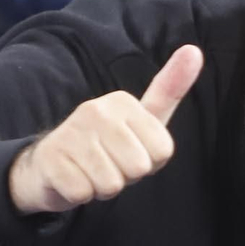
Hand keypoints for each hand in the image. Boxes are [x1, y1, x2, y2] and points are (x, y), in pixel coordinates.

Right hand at [8, 44, 204, 214]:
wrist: (50, 165)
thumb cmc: (107, 146)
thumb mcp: (144, 119)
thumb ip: (170, 90)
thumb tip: (194, 50)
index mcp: (122, 102)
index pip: (163, 152)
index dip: (150, 163)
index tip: (129, 152)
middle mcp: (95, 110)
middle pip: (139, 168)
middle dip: (127, 177)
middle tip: (109, 165)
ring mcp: (70, 133)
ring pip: (111, 184)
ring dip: (102, 188)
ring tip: (91, 172)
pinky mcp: (50, 159)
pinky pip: (83, 194)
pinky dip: (80, 195)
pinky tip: (73, 179)